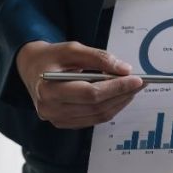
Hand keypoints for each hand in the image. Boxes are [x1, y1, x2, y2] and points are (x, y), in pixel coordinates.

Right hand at [16, 41, 144, 128]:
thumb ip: (98, 58)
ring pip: (98, 116)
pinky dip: (110, 108)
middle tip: (140, 83)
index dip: (116, 87)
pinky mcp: (64, 123)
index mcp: (48, 89)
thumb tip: (125, 69)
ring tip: (133, 89)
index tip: (137, 79)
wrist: (32, 69)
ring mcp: (57, 120)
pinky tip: (120, 96)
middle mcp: (50, 109)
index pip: (90, 93)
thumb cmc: (51, 57)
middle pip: (96, 106)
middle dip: (122, 94)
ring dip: (119, 103)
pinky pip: (94, 119)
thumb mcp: (72, 49)